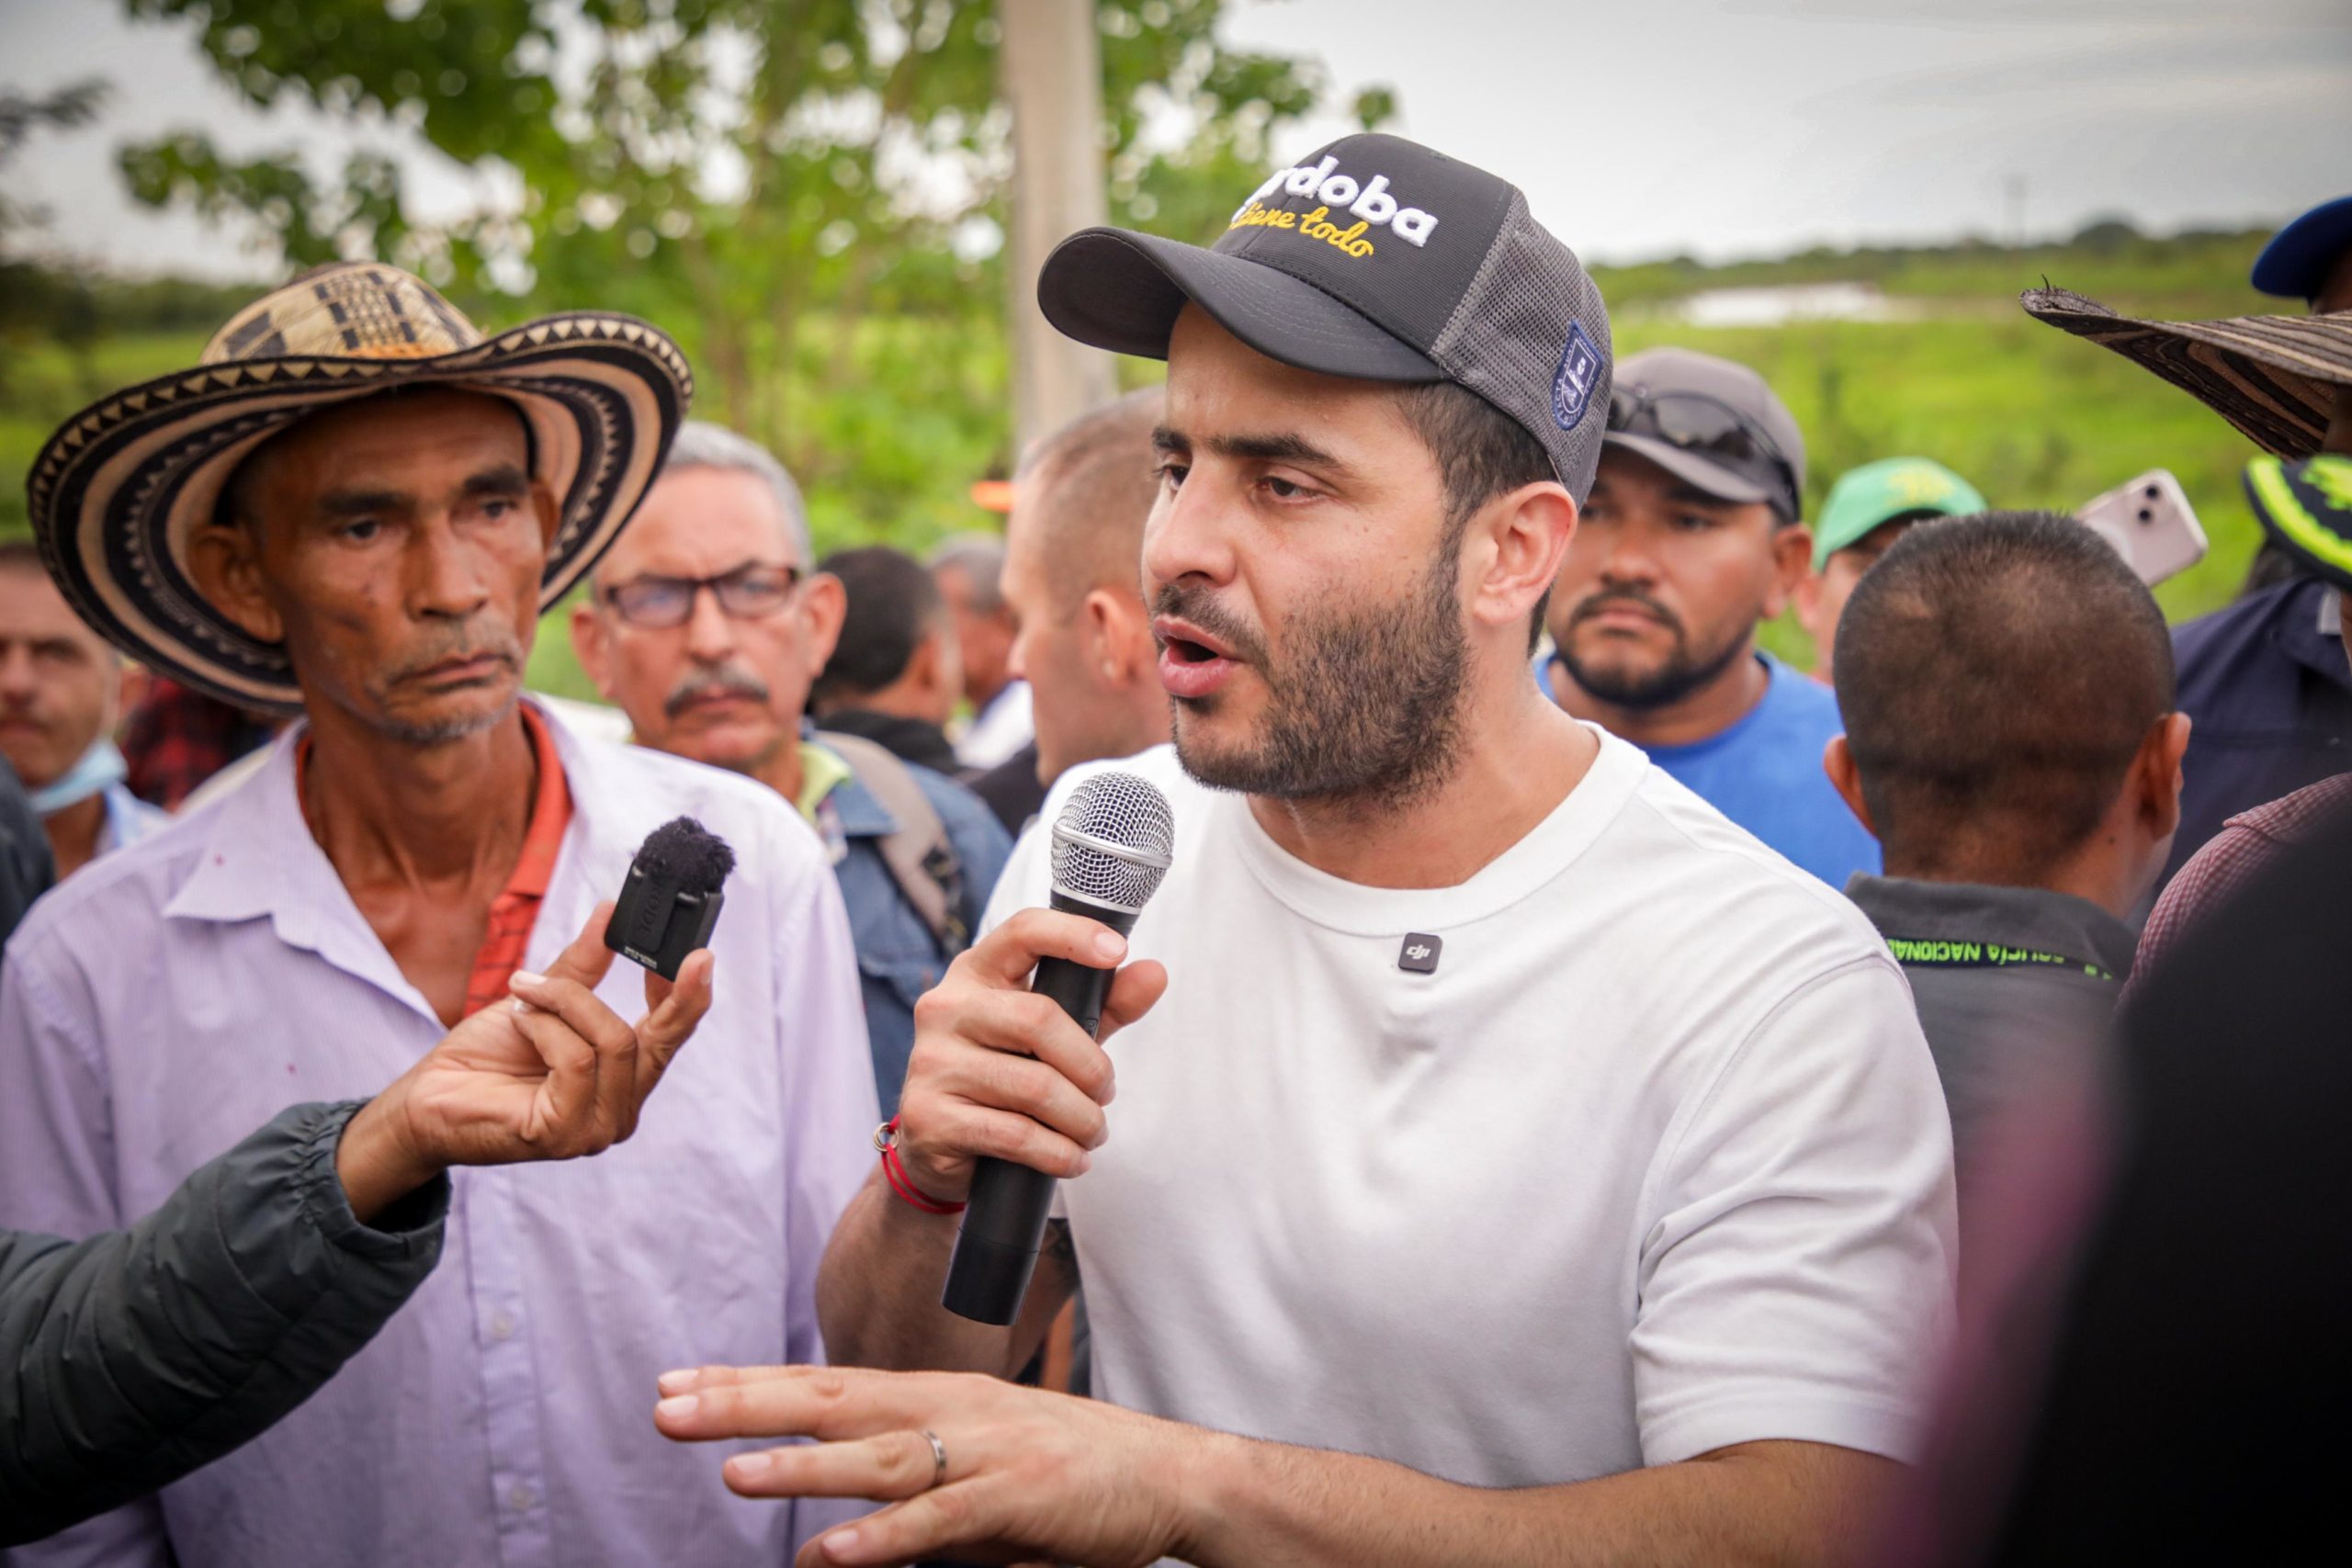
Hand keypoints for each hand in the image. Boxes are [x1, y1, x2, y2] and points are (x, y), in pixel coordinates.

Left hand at [336, 901, 713, 1220]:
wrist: (426, 1099)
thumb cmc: (483, 1058)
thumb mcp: (541, 999)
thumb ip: (582, 966)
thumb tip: (610, 914)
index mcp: (622, 1081)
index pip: (669, 1038)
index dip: (688, 999)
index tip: (699, 956)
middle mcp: (619, 1111)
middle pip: (656, 1041)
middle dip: (666, 991)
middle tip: (686, 954)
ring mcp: (595, 1129)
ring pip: (614, 1041)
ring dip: (564, 1002)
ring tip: (523, 992)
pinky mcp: (564, 1135)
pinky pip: (575, 1059)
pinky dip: (544, 1027)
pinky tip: (519, 1022)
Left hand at [653, 1363, 1201, 1567]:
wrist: (1171, 1477)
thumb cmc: (1070, 1476)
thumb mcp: (975, 1472)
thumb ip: (903, 1495)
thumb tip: (821, 1537)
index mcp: (937, 1397)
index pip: (825, 1384)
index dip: (747, 1383)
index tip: (675, 1382)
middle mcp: (952, 1411)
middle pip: (833, 1401)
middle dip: (746, 1403)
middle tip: (667, 1406)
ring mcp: (984, 1453)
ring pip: (878, 1457)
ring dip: (803, 1466)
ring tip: (731, 1473)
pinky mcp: (1016, 1502)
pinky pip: (938, 1523)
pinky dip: (882, 1539)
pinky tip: (828, 1553)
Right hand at [895, 909, 1166, 1203]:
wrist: (936, 1146)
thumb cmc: (1005, 1073)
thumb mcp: (1056, 1034)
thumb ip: (1103, 1004)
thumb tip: (1154, 973)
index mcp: (976, 973)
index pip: (1023, 932)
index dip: (1072, 935)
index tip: (1117, 950)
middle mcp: (945, 1008)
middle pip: (1039, 1019)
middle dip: (1091, 1066)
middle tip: (1106, 1092)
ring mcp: (931, 1062)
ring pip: (1034, 1087)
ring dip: (1082, 1118)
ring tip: (1092, 1131)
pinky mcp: (930, 1117)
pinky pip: (1015, 1135)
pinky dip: (1059, 1153)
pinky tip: (1072, 1158)